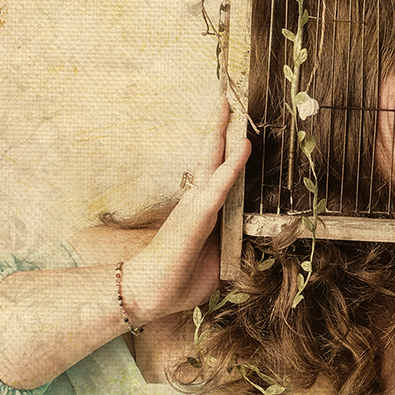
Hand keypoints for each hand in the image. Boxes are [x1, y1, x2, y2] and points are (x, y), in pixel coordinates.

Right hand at [122, 100, 249, 323]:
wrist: (148, 295)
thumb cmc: (178, 281)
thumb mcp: (215, 263)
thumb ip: (231, 248)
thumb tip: (246, 244)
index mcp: (202, 211)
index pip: (218, 174)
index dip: (228, 151)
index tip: (237, 128)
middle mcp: (198, 202)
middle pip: (211, 157)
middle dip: (219, 128)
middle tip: (226, 100)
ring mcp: (196, 207)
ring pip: (213, 163)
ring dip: (223, 135)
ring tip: (228, 106)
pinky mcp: (197, 217)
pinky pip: (219, 188)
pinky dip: (232, 167)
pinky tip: (243, 147)